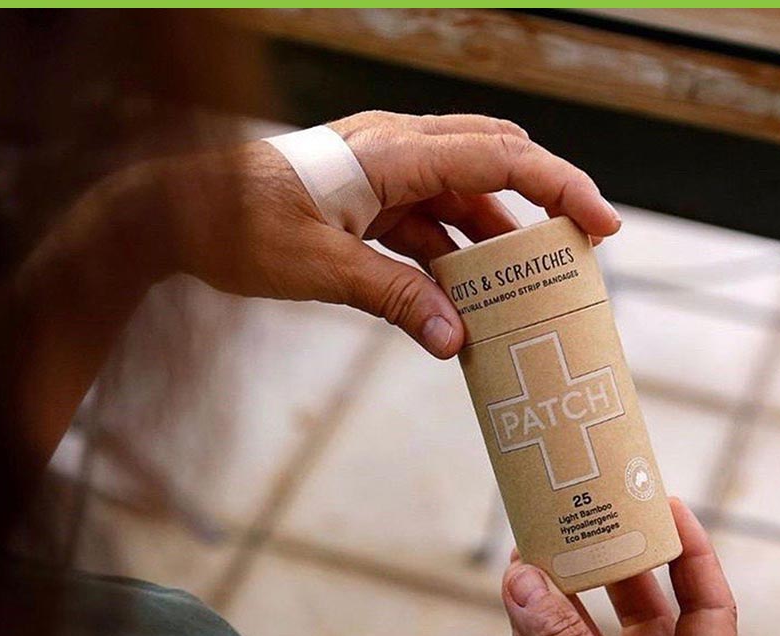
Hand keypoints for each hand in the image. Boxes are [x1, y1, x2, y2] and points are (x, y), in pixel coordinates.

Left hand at [158, 111, 620, 357]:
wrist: (176, 214)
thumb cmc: (237, 229)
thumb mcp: (322, 270)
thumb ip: (394, 299)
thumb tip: (456, 341)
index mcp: (389, 152)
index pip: (497, 159)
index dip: (559, 188)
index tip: (603, 224)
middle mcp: (393, 149)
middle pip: (491, 165)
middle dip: (540, 207)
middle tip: (579, 253)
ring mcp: (380, 172)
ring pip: (459, 198)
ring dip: (492, 241)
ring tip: (524, 289)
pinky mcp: (366, 198)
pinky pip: (424, 222)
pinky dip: (448, 256)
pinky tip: (463, 295)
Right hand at [502, 499, 736, 635]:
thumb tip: (525, 580)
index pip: (706, 608)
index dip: (692, 556)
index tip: (667, 508)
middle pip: (641, 611)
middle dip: (618, 565)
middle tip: (594, 518)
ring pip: (584, 631)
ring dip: (562, 591)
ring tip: (541, 545)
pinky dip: (526, 624)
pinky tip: (514, 589)